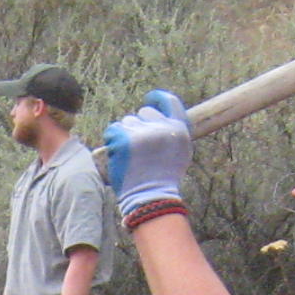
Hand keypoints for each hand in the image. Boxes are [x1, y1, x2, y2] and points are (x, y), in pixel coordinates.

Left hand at [103, 90, 191, 214]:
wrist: (151, 197)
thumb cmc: (164, 178)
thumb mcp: (181, 152)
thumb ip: (173, 131)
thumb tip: (161, 115)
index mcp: (178, 129)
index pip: (168, 101)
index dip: (157, 98)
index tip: (149, 99)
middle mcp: (161, 127)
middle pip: (144, 112)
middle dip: (139, 125)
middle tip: (138, 146)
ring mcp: (141, 132)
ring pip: (127, 121)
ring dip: (126, 134)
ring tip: (131, 155)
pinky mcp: (123, 139)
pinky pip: (113, 130)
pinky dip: (113, 140)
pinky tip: (119, 155)